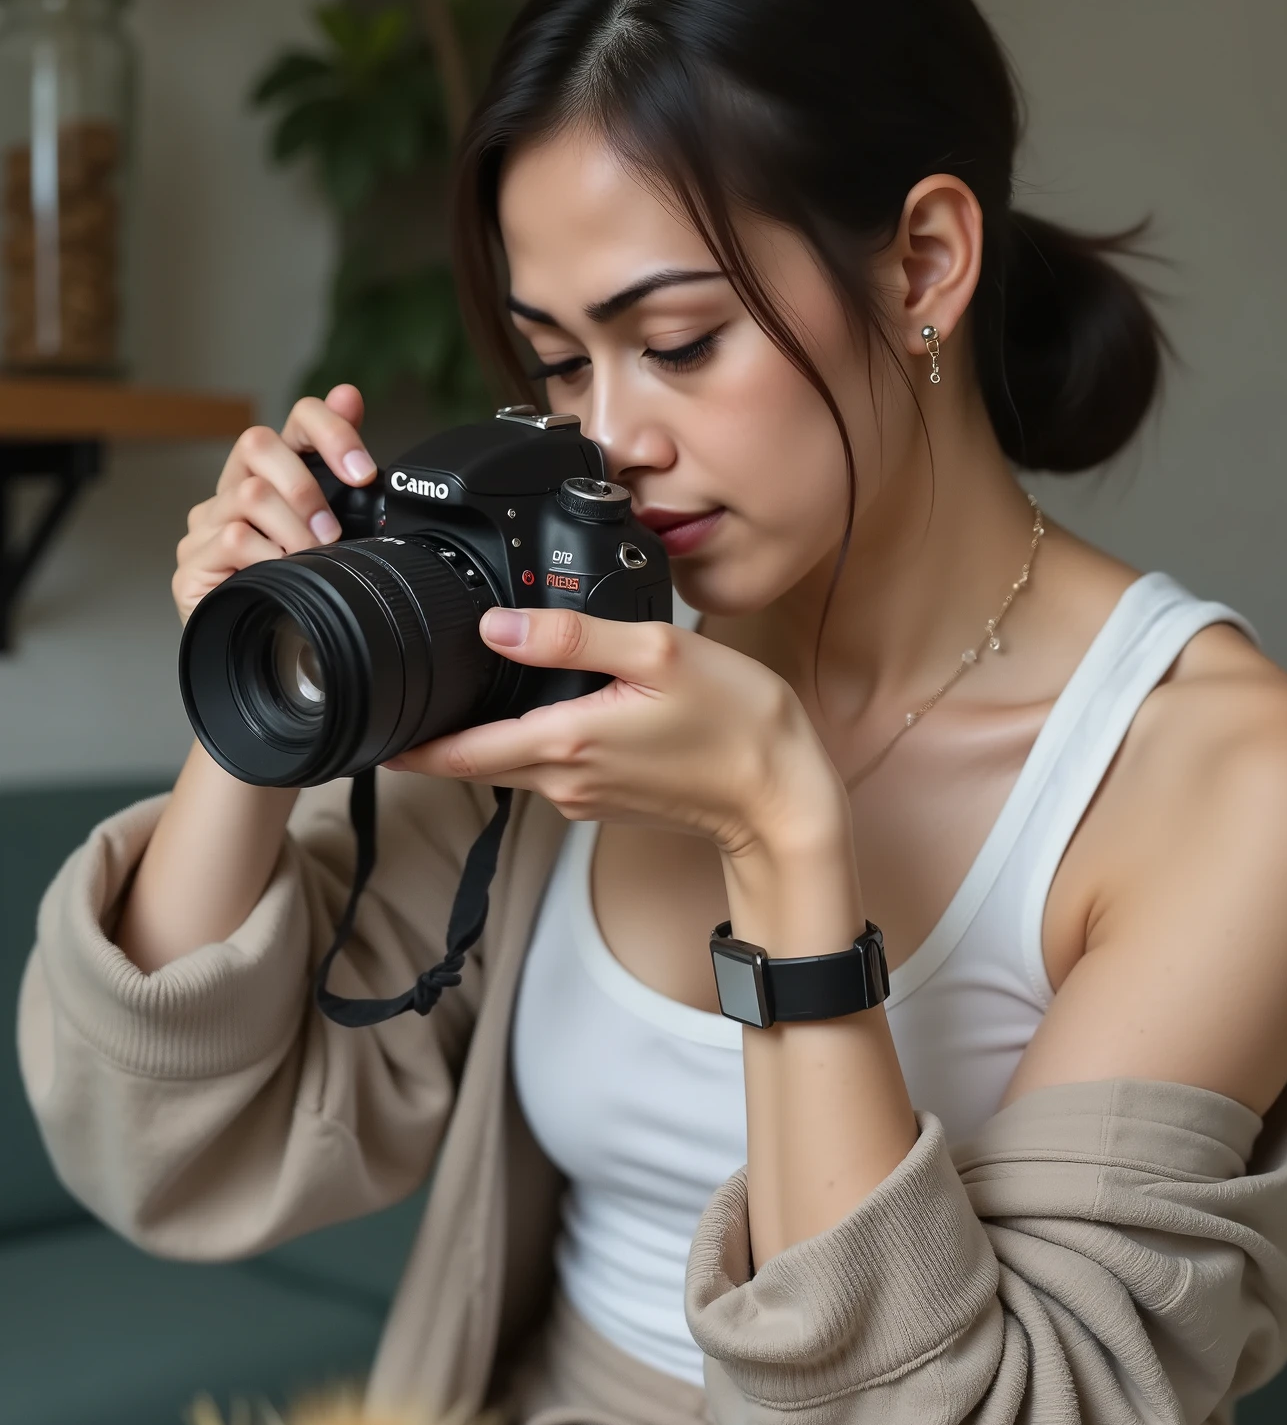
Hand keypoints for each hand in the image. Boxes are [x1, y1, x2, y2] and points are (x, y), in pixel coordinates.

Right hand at [172, 384, 375, 624]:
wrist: (269, 650)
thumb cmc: (301, 584)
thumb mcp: (334, 526)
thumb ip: (340, 468)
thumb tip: (349, 393)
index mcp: (273, 474)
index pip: (294, 420)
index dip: (329, 430)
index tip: (362, 471)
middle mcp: (233, 488)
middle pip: (258, 442)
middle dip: (305, 485)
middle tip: (332, 531)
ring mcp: (207, 523)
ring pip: (250, 494)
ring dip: (293, 530)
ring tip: (310, 559)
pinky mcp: (192, 561)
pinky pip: (232, 539)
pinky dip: (268, 558)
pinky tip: (280, 576)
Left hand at [387, 606, 848, 863]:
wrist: (783, 798)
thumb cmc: (735, 723)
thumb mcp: (657, 654)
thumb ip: (572, 636)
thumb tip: (498, 625)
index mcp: (564, 742)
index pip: (458, 753)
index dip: (406, 745)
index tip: (366, 731)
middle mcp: (564, 780)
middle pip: (475, 760)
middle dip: (434, 738)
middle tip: (397, 702)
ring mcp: (584, 796)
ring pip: (512, 763)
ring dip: (483, 737)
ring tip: (459, 695)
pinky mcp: (607, 799)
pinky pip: (550, 768)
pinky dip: (531, 741)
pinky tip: (542, 709)